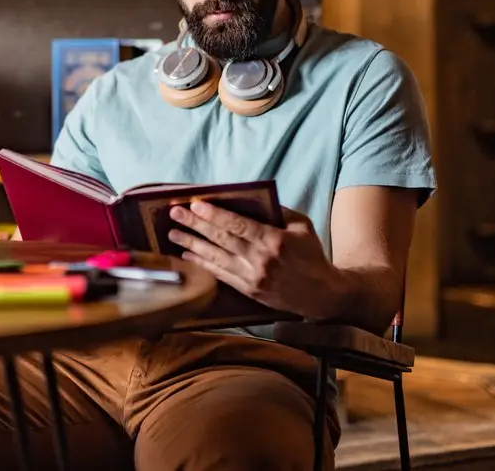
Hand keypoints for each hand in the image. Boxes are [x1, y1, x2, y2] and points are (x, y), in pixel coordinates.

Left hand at [167, 200, 343, 320]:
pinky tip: (187, 255)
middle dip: (195, 225)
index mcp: (274, 240)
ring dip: (191, 244)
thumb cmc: (312, 255)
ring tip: (173, 233)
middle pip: (221, 239)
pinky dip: (202, 264)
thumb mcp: (302, 226)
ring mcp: (252, 277)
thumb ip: (279, 213)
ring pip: (215, 258)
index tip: (195, 204)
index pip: (238, 225)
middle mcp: (260, 260)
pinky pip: (220, 275)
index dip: (214, 214)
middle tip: (175, 213)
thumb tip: (251, 200)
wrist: (322, 295)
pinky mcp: (248, 291)